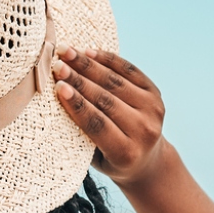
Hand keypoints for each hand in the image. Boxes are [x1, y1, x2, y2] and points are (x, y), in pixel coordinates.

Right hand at [52, 49, 167, 186]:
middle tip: (57, 65)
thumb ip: (81, 134)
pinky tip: (89, 52)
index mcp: (126, 153)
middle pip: (106, 100)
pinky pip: (130, 71)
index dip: (78, 105)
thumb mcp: (94, 158)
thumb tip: (60, 100)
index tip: (59, 88)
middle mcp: (144, 131)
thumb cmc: (110, 160)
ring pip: (116, 82)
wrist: (147, 160)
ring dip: (89, 65)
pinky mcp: (155, 94)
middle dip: (78, 80)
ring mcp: (153, 110)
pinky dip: (108, 60)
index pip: (98, 124)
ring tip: (67, 53)